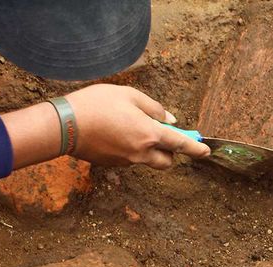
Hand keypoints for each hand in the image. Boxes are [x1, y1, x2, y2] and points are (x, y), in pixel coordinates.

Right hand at [65, 84, 209, 168]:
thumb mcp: (129, 95)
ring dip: (148, 149)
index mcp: (149, 134)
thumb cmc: (97, 104)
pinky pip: (129, 159)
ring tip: (129, 128)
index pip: (180, 145)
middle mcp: (141, 152)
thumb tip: (169, 119)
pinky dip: (129, 149)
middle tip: (161, 135)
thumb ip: (153, 108)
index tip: (206, 151)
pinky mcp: (112, 164)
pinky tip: (113, 133)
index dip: (196, 148)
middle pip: (166, 161)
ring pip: (147, 160)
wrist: (65, 125)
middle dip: (170, 152)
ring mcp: (126, 161)